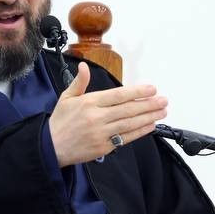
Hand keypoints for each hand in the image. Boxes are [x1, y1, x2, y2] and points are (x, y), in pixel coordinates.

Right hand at [49, 62, 167, 166]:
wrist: (50, 147)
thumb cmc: (59, 122)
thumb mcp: (66, 98)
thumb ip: (79, 82)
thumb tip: (83, 66)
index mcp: (89, 102)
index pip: (118, 95)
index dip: (137, 92)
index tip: (152, 89)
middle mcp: (97, 117)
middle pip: (128, 109)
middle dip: (149, 104)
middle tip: (163, 100)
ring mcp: (101, 133)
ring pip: (130, 123)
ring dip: (148, 117)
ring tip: (162, 111)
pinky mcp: (103, 147)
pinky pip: (125, 138)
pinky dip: (139, 132)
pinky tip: (150, 126)